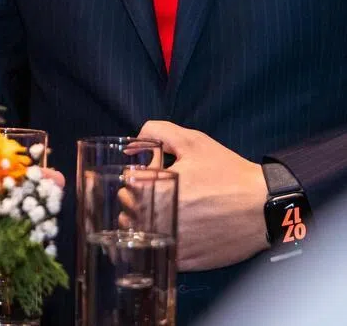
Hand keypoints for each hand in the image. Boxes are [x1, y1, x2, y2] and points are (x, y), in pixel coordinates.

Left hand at [137, 120, 267, 270]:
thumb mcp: (192, 140)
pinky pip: (157, 253)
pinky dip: (157, 243)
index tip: (146, 176)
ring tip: (159, 211)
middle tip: (152, 193)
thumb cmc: (228, 172)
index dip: (133, 178)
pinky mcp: (188, 260)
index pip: (126, 185)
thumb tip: (130, 147)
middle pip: (128, 210)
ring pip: (138, 235)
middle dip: (134, 198)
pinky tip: (170, 230)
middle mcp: (164, 217)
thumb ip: (156, 132)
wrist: (264, 206)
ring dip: (140, 222)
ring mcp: (175, 241)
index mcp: (161, 187)